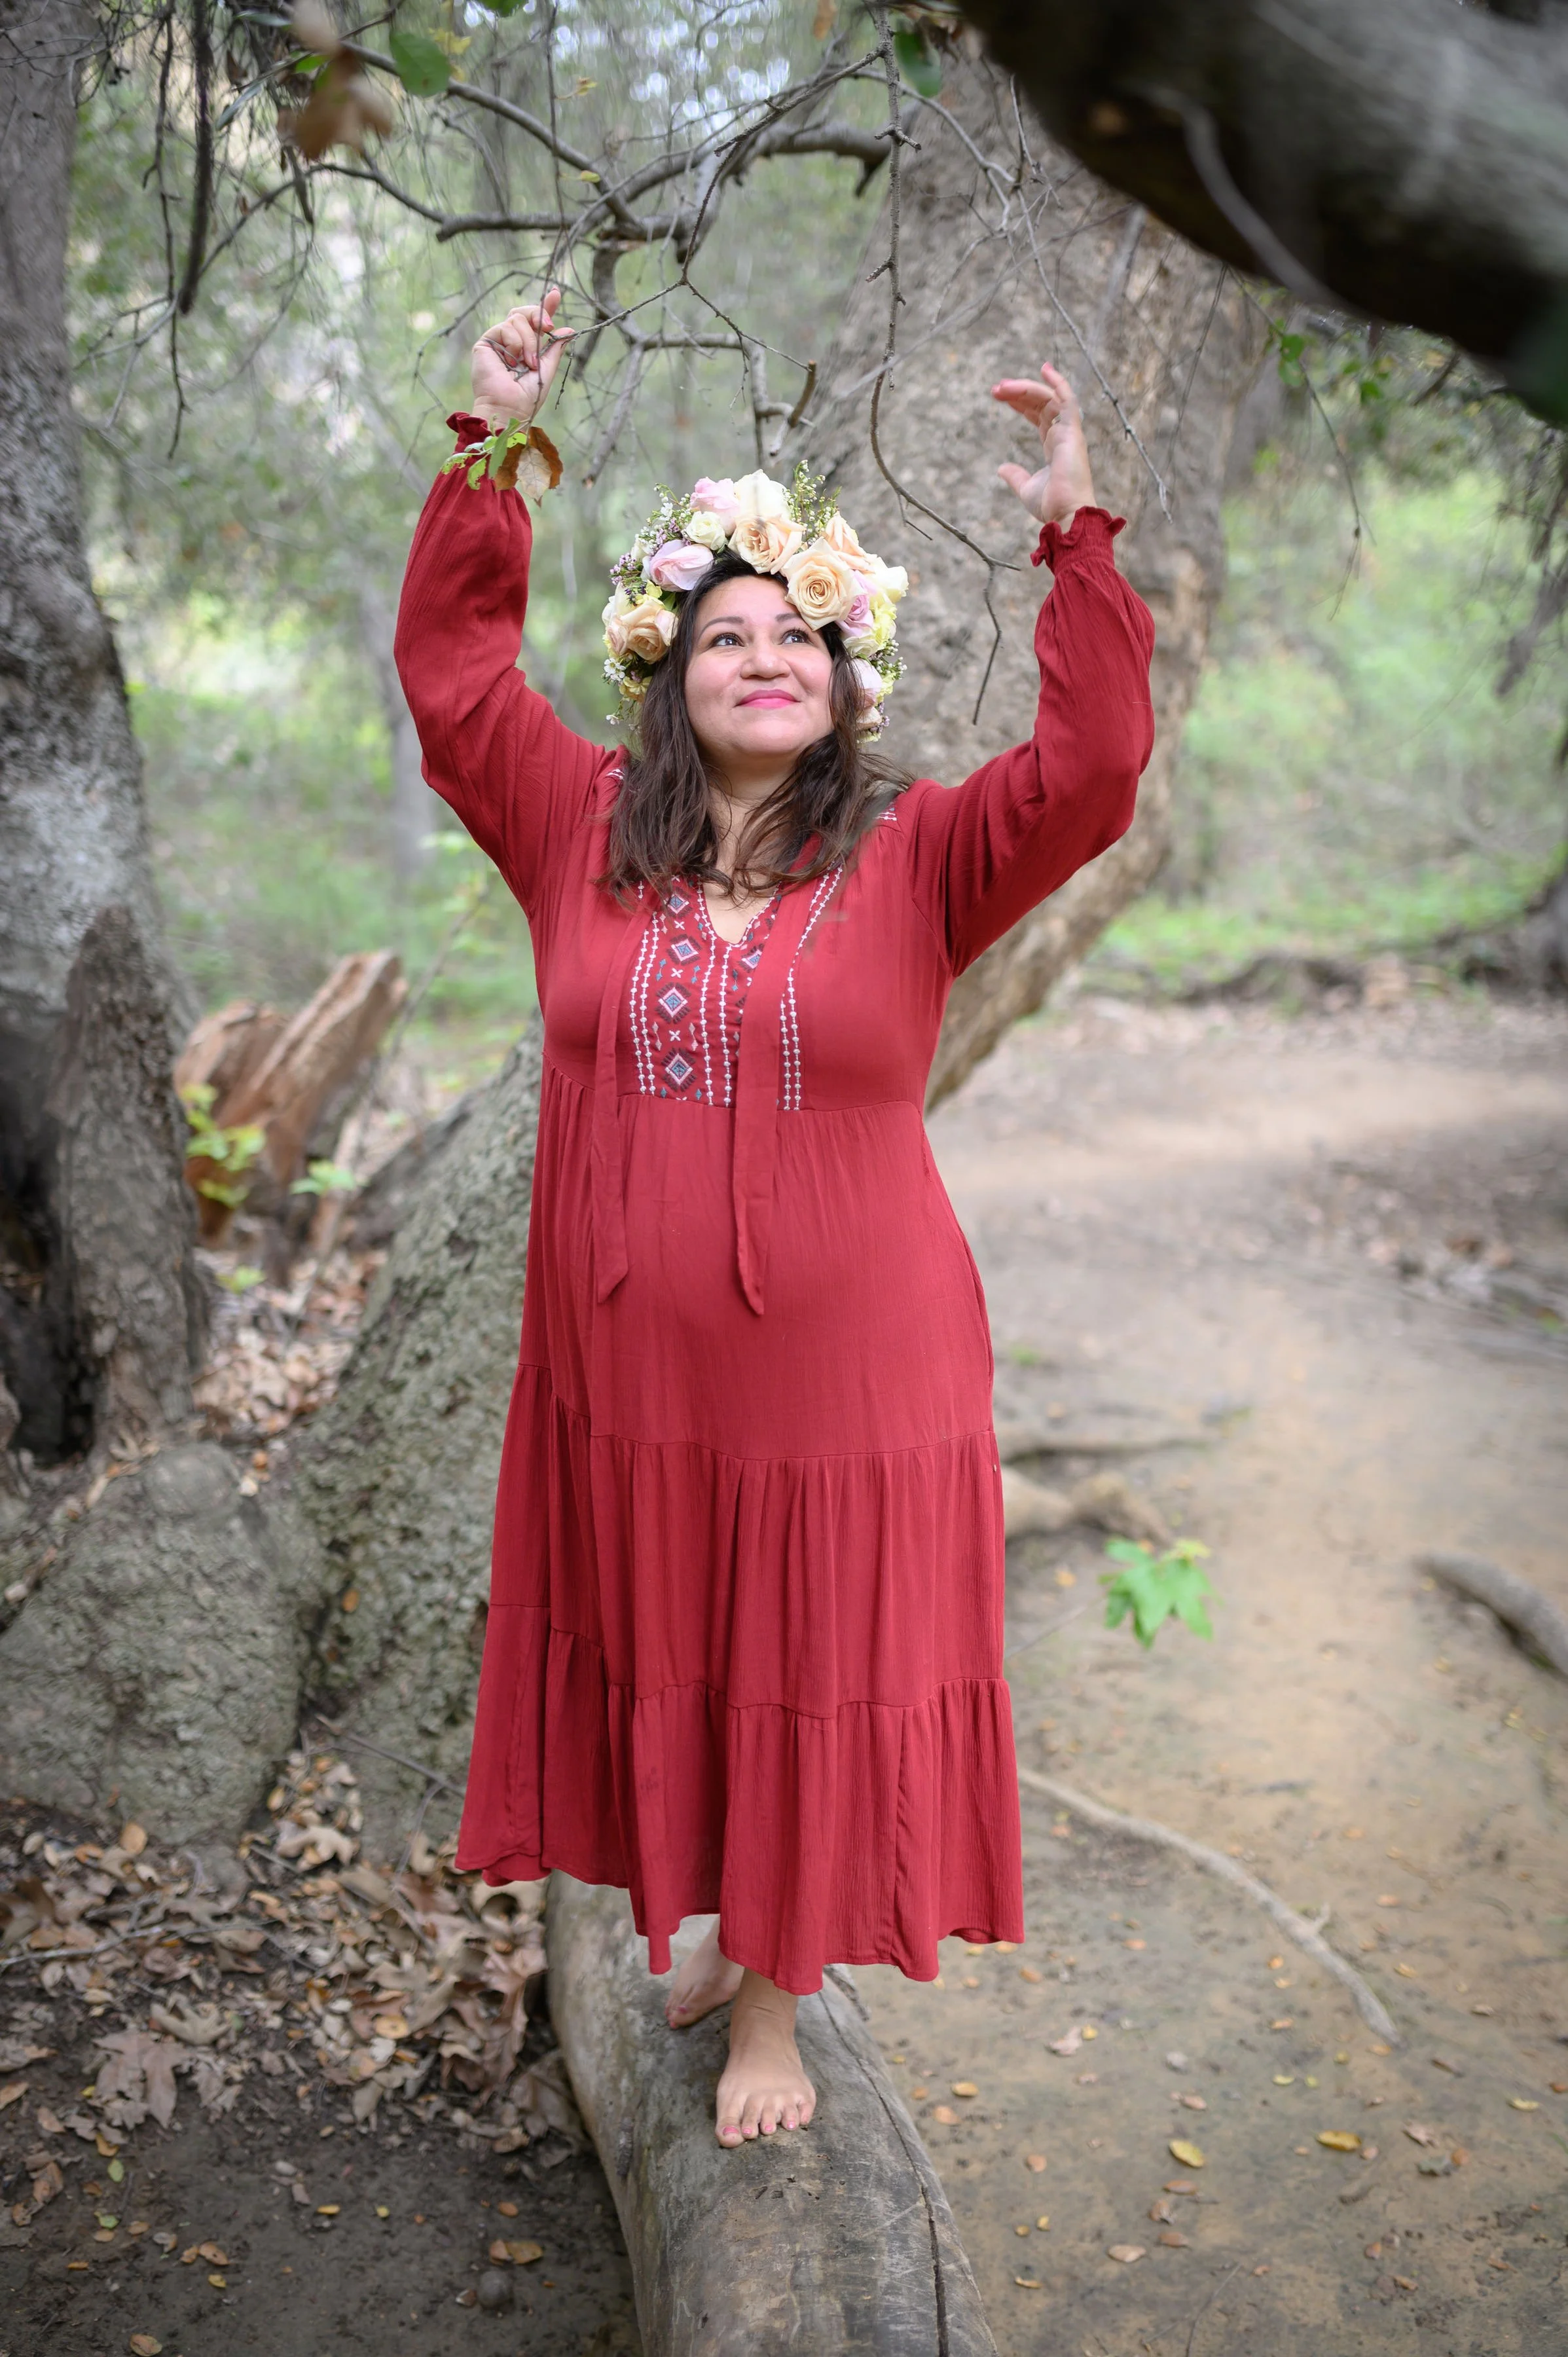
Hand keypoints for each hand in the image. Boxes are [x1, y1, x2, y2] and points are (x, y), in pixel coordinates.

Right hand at [470, 287, 573, 429]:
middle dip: (539, 316)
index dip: (545, 306)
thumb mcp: (547, 369)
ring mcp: (498, 341)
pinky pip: (505, 328)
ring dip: (528, 342)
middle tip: (548, 328)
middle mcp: (511, 341)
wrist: (510, 408)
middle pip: (523, 313)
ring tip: (527, 364)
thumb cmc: (527, 396)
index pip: (535, 321)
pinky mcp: (486, 342)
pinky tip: (512, 362)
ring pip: (517, 320)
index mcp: (526, 347)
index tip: (556, 293)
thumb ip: (555, 348)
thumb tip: (569, 328)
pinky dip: (515, 343)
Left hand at [992, 362, 1096, 529]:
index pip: (1038, 415)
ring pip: (1049, 398)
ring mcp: (1069, 431)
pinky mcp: (1073, 431)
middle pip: (1041, 403)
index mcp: (1055, 446)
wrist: (1066, 514)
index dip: (1021, 404)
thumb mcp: (1025, 488)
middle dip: (1018, 393)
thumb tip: (1001, 468)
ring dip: (1026, 388)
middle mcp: (1063, 435)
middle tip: (995, 389)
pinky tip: (1044, 369)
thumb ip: (1015, 476)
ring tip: (1002, 386)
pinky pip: (1067, 399)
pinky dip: (1058, 383)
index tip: (1000, 396)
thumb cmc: (1051, 505)